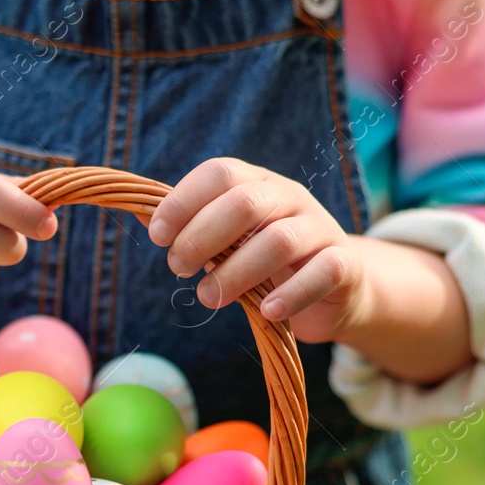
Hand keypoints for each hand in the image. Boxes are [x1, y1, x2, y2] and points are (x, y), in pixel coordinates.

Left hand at [147, 158, 370, 342]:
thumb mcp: (229, 242)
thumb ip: (192, 228)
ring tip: (209, 299)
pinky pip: (322, 272)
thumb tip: (140, 214)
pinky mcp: (344, 265)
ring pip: (280, 241)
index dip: (183, 201)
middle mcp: (290, 198)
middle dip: (203, 236)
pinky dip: (292, 294)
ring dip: (236, 273)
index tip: (157, 236)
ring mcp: (320, 229)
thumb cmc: (265, 262)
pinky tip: (266, 311)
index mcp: (257, 183)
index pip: (220, 174)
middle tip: (179, 268)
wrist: (335, 288)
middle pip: (246, 202)